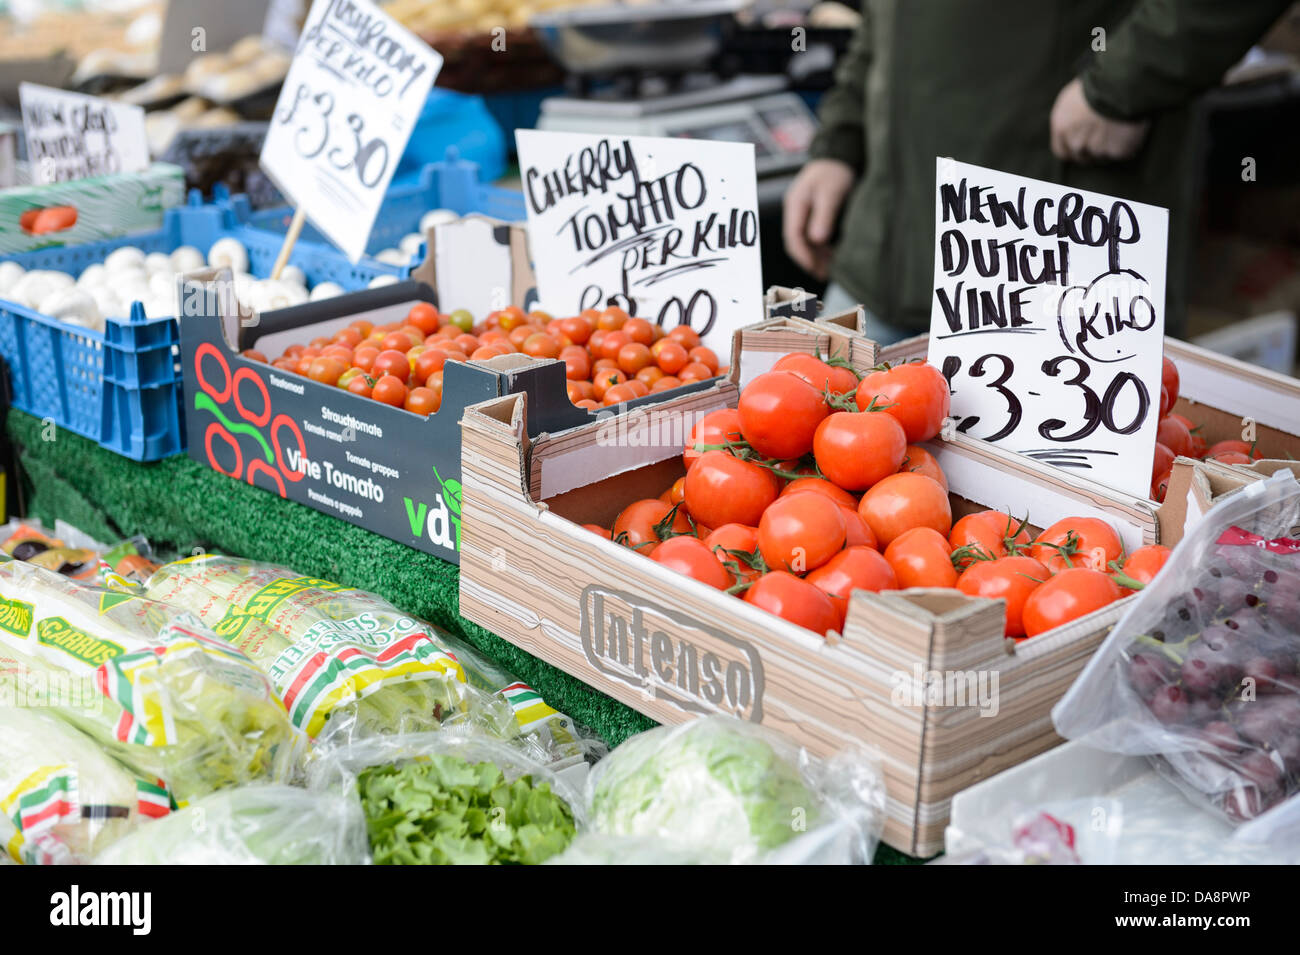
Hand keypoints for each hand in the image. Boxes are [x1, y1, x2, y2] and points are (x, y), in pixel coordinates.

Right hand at [783, 158, 855, 279]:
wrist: (838, 155)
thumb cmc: (835, 171)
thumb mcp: (831, 193)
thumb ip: (823, 216)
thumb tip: (817, 240)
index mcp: (795, 205)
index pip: (793, 237)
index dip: (803, 255)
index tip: (814, 268)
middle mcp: (795, 210)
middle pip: (797, 241)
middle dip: (808, 259)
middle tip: (823, 274)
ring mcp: (802, 212)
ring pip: (805, 240)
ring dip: (815, 255)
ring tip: (830, 269)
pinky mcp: (812, 213)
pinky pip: (812, 235)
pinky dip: (821, 247)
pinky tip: (832, 255)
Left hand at [1050, 78, 1148, 162]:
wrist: (1123, 81)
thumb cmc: (1100, 78)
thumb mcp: (1075, 93)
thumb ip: (1074, 113)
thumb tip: (1079, 119)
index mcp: (1061, 126)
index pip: (1062, 150)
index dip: (1072, 150)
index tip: (1083, 147)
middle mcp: (1075, 141)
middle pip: (1082, 156)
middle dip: (1093, 150)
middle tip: (1108, 137)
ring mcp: (1096, 149)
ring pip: (1103, 157)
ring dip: (1111, 147)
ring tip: (1122, 128)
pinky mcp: (1117, 151)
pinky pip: (1124, 152)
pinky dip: (1129, 145)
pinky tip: (1134, 130)